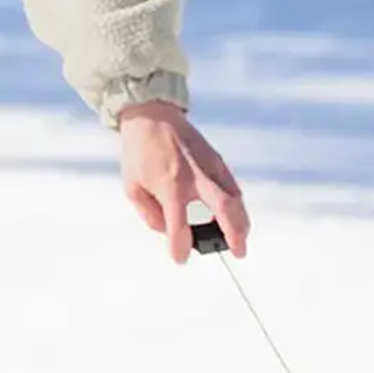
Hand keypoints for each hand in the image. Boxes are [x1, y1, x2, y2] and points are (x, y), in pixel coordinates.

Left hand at [117, 101, 249, 263]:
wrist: (152, 115)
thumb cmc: (140, 150)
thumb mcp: (132, 186)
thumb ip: (150, 214)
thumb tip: (168, 231)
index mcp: (169, 184)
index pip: (178, 224)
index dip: (180, 246)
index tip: (180, 257)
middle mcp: (194, 175)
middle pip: (223, 208)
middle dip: (234, 233)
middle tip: (238, 252)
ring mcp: (210, 166)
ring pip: (235, 197)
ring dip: (241, 221)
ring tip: (240, 239)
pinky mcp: (217, 160)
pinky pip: (232, 186)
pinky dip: (237, 205)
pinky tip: (235, 217)